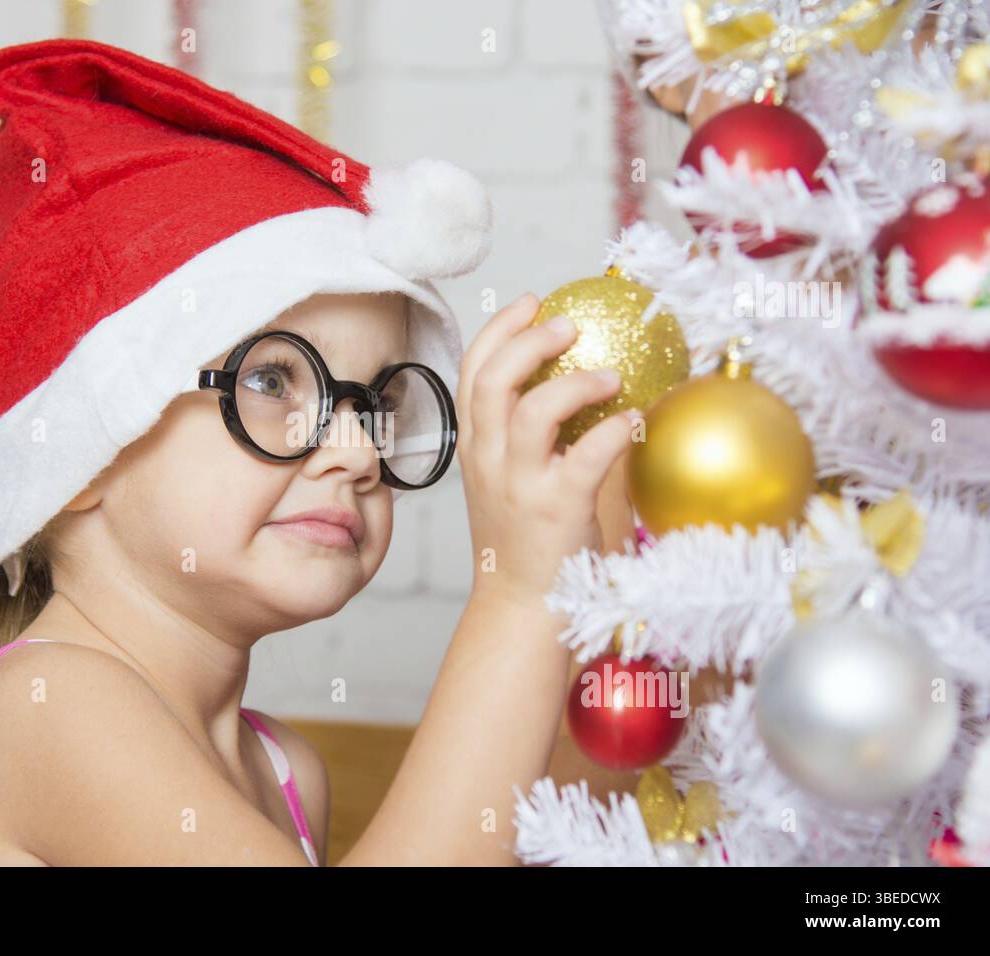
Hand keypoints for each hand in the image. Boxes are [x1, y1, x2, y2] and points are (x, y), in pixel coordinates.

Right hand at [455, 293, 638, 610]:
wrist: (523, 609)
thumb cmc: (530, 546)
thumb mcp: (519, 482)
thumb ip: (546, 439)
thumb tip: (601, 392)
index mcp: (477, 448)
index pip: (471, 373)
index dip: (498, 330)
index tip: (531, 302)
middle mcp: (490, 460)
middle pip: (492, 379)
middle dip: (529, 340)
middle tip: (569, 323)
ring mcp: (519, 484)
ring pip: (532, 410)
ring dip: (575, 382)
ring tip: (610, 375)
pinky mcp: (555, 509)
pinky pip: (585, 456)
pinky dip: (612, 430)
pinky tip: (632, 420)